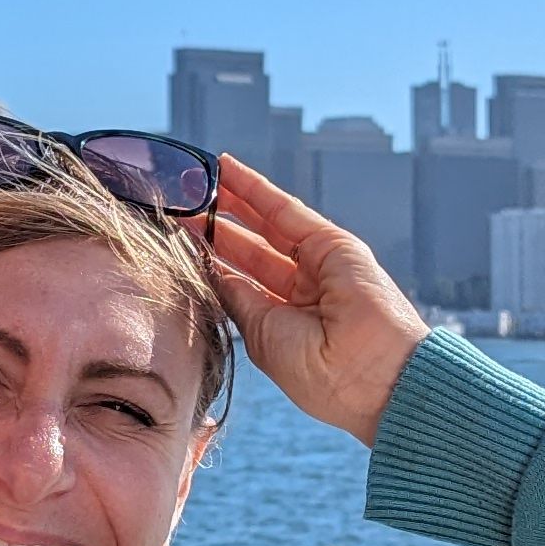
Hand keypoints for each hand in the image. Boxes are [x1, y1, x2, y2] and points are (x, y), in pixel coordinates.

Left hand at [208, 155, 428, 446]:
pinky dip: (256, 188)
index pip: (241, 281)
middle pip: (250, 250)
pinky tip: (228, 170)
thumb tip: (210, 268)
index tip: (176, 242)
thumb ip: (237, 297)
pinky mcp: (333, 243)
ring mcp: (320, 265)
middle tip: (179, 205)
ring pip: (265, 225)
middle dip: (214, 228)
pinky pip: (286, 210)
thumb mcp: (261, 334)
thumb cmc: (316, 372)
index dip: (209, 260)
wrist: (368, 375)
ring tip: (195, 182)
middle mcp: (303, 292)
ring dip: (230, 202)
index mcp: (286, 322)